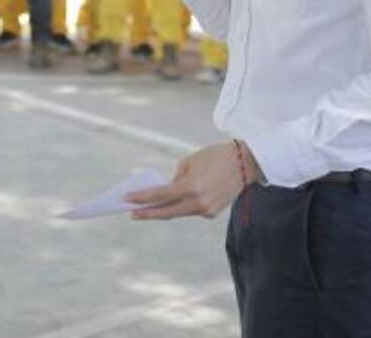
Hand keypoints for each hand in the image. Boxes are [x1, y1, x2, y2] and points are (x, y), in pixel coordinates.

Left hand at [125, 142, 260, 220]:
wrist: (244, 164)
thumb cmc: (213, 157)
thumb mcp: (189, 162)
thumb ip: (175, 179)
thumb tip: (165, 194)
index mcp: (191, 187)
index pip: (160, 196)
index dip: (141, 198)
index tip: (126, 199)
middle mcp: (198, 202)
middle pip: (167, 211)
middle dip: (148, 213)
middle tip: (131, 213)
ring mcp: (206, 210)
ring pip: (178, 212)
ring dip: (162, 211)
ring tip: (144, 210)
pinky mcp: (212, 213)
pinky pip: (190, 210)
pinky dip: (179, 207)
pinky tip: (166, 205)